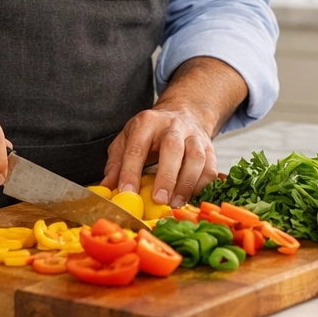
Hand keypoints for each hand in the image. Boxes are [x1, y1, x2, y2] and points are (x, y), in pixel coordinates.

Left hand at [101, 106, 217, 209]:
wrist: (184, 113)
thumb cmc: (151, 132)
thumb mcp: (127, 138)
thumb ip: (116, 162)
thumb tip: (107, 187)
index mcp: (147, 123)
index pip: (137, 147)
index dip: (130, 171)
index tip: (126, 193)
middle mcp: (173, 126)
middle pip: (172, 148)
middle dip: (166, 176)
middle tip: (158, 200)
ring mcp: (194, 135)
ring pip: (196, 158)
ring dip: (187, 183)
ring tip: (175, 203)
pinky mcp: (209, 147)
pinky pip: (210, 167)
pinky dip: (202, 185)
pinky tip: (190, 197)